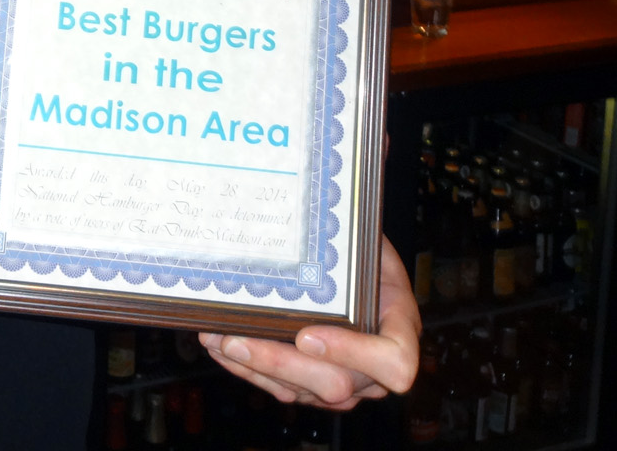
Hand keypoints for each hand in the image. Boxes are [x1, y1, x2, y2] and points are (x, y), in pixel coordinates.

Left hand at [198, 236, 419, 408]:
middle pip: (336, 384)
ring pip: (302, 392)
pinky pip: (283, 388)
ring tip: (217, 339)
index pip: (395, 363)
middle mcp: (375, 367)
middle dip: (280, 363)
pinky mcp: (314, 388)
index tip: (307, 334)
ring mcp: (345, 382)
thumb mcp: (368, 238)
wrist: (356, 267)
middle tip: (238, 339)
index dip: (354, 355)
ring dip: (254, 366)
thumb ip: (352, 244)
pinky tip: (220, 348)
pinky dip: (249, 369)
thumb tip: (307, 224)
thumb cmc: (361, 250)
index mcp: (399, 329)